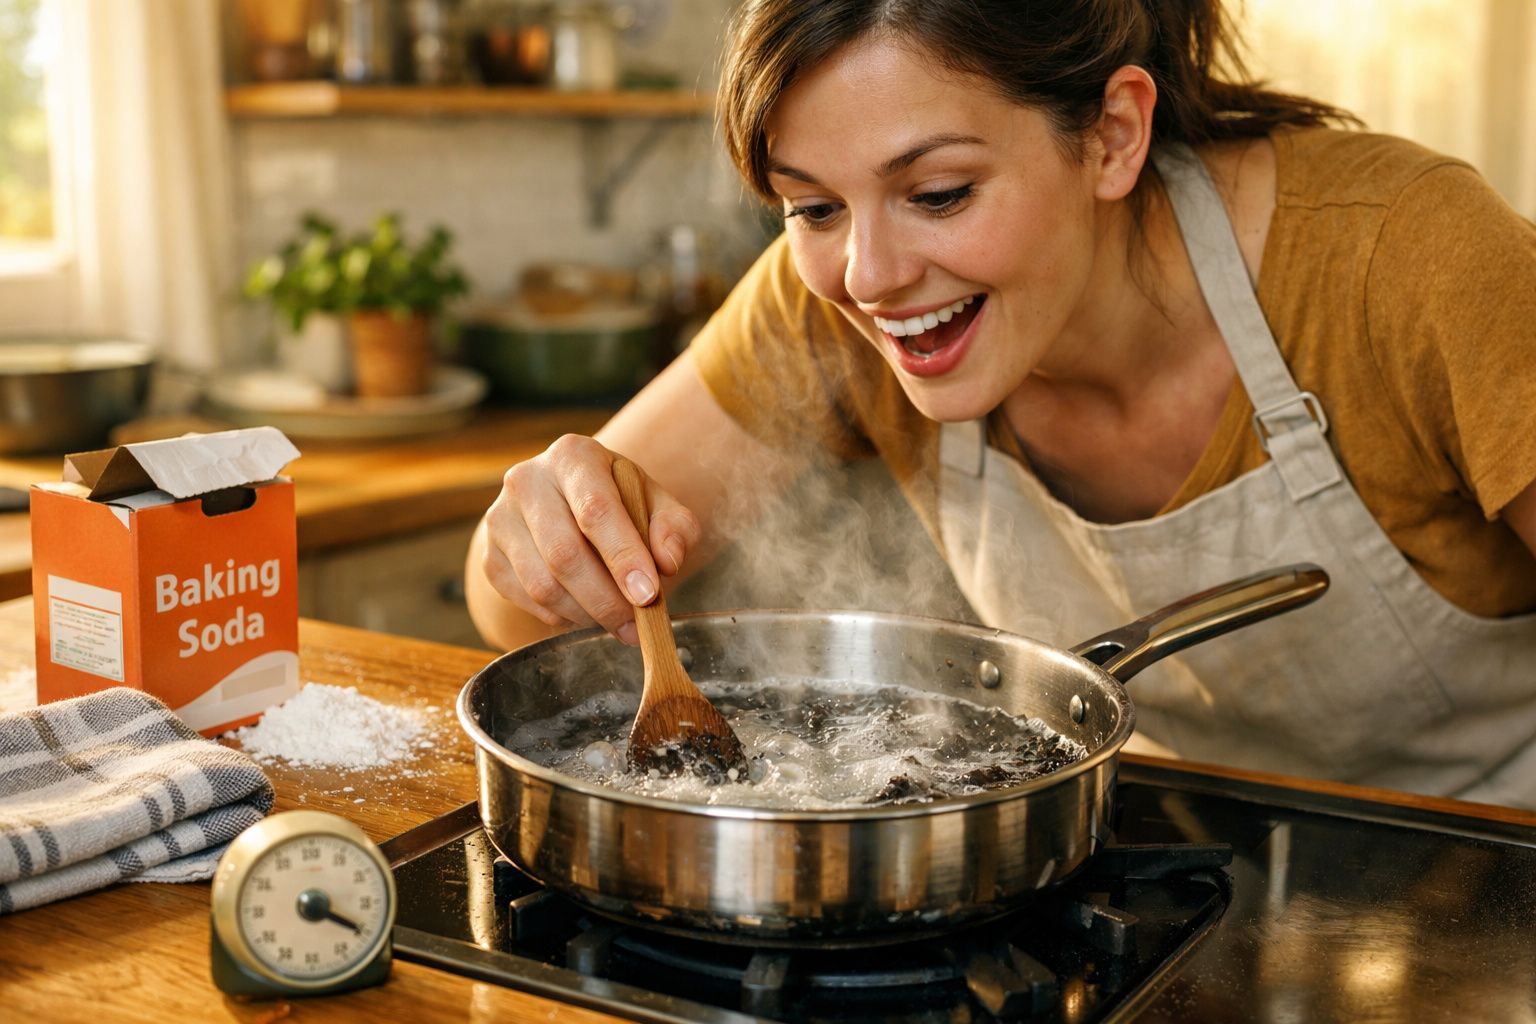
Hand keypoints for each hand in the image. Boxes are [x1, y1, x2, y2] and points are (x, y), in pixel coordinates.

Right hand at [478, 435, 701, 644]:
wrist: (565, 505)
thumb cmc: (619, 502)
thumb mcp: (655, 503)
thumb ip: (674, 528)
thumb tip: (668, 561)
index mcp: (573, 456)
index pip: (596, 511)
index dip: (623, 557)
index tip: (647, 595)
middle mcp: (527, 480)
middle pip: (565, 554)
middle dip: (606, 600)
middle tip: (637, 625)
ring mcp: (500, 519)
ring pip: (542, 585)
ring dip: (586, 614)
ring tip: (617, 621)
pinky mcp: (489, 556)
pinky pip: (526, 601)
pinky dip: (561, 616)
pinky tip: (585, 610)